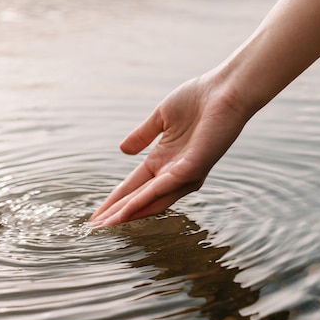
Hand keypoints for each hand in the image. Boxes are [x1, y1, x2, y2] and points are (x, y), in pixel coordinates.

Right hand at [89, 73, 247, 226]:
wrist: (224, 90)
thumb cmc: (199, 98)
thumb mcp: (162, 117)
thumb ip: (143, 135)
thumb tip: (122, 150)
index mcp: (165, 159)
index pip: (135, 185)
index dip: (115, 200)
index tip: (97, 214)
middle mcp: (174, 172)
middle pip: (140, 199)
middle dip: (117, 214)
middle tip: (95, 229)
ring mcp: (184, 174)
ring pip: (149, 200)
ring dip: (126, 214)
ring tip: (105, 226)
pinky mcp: (192, 170)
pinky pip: (162, 189)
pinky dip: (142, 201)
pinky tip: (124, 211)